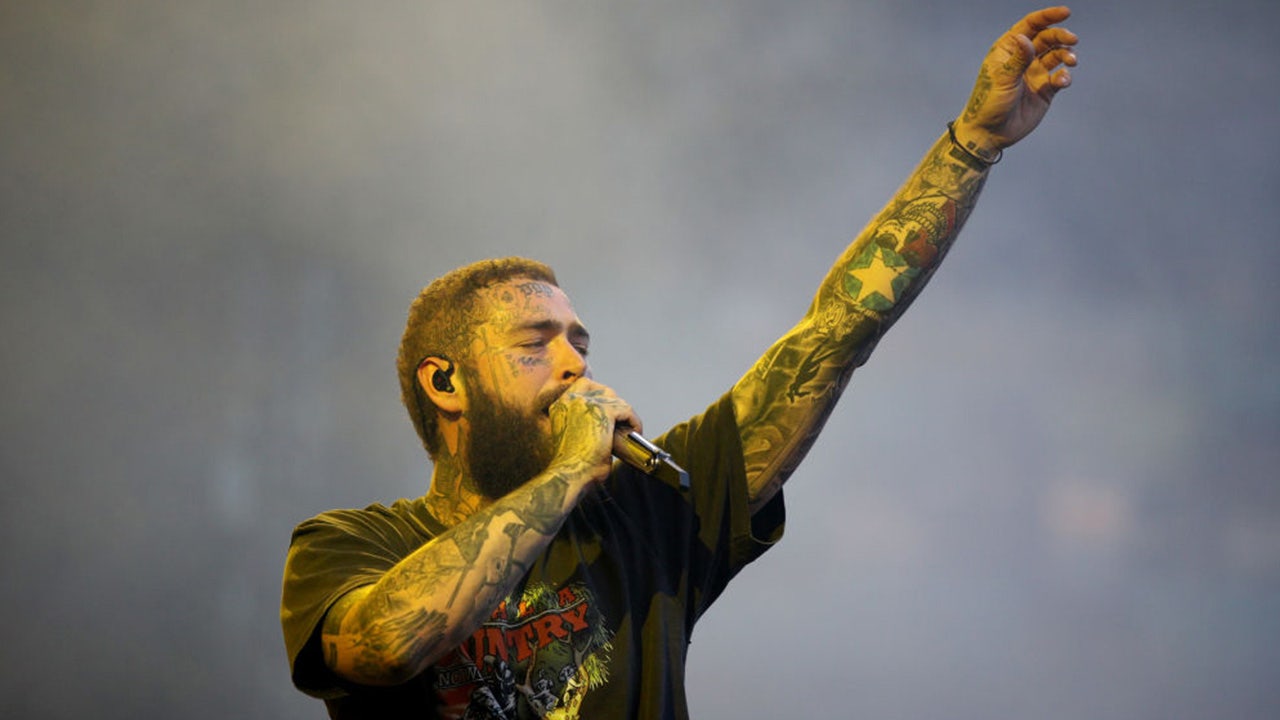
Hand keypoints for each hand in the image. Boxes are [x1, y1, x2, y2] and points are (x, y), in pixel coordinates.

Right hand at [547, 378, 641, 481]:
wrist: (571, 474)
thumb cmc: (573, 464)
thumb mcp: (573, 437)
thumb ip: (583, 422)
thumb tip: (605, 421)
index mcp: (560, 405)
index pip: (584, 385)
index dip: (600, 395)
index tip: (611, 410)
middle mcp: (570, 399)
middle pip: (602, 390)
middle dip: (615, 404)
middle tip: (622, 423)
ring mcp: (586, 403)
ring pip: (616, 400)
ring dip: (625, 414)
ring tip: (629, 430)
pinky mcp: (603, 411)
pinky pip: (626, 410)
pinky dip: (634, 421)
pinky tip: (635, 432)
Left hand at [953, 6, 1077, 159]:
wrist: (990, 133)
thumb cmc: (988, 103)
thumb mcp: (1003, 78)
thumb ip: (1018, 58)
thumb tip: (1025, 37)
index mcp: (1008, 49)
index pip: (1030, 26)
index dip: (1048, 16)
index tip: (1066, 13)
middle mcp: (1023, 58)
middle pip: (1047, 38)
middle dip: (1061, 36)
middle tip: (1073, 40)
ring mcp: (1035, 73)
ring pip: (1057, 55)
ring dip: (1067, 54)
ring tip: (1072, 61)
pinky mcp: (1045, 90)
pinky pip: (1060, 77)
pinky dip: (1065, 76)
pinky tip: (1063, 81)